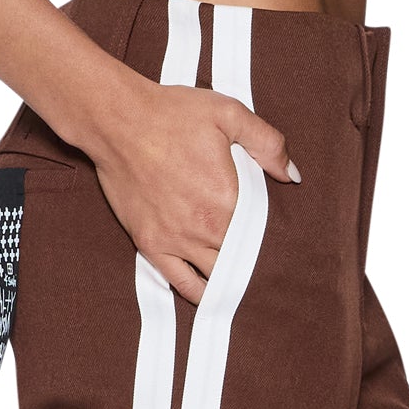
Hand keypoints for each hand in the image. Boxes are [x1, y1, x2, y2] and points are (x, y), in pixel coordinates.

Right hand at [81, 72, 299, 301]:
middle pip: (241, 257)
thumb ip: (267, 143)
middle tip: (262, 261)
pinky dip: (200, 293)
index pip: (261, 230)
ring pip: (216, 276)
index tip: (276, 238)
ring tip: (242, 279)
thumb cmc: (171, 114)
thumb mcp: (228, 114)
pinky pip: (182, 284)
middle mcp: (205, 227)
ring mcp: (178, 241)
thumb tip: (292, 174)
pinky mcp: (152, 245)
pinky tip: (211, 293)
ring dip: (230, 279)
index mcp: (229, 199)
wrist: (117, 121)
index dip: (269, 234)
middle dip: (252, 259)